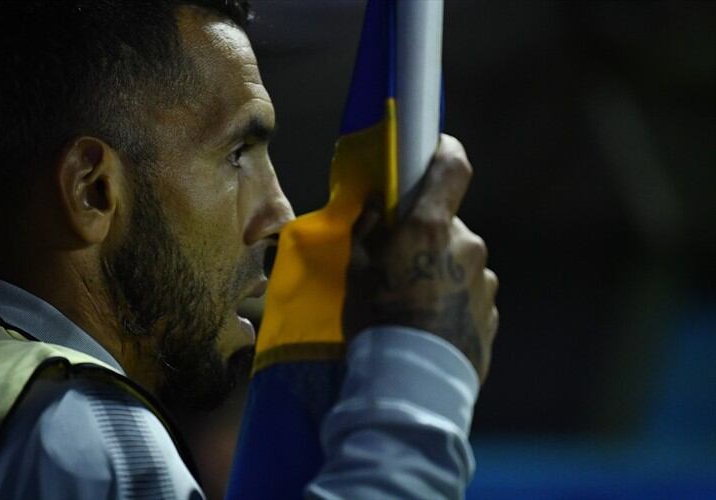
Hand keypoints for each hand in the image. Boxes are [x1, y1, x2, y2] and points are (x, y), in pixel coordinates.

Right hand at [343, 135, 498, 382]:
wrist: (412, 386)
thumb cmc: (378, 324)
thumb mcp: (359, 276)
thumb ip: (370, 236)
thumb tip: (376, 211)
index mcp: (432, 228)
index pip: (453, 167)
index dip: (444, 151)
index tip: (433, 149)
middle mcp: (467, 246)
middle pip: (446, 225)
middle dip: (425, 237)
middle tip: (398, 263)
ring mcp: (484, 282)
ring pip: (458, 262)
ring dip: (439, 271)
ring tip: (412, 305)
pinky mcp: (491, 314)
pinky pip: (468, 294)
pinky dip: (451, 300)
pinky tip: (429, 326)